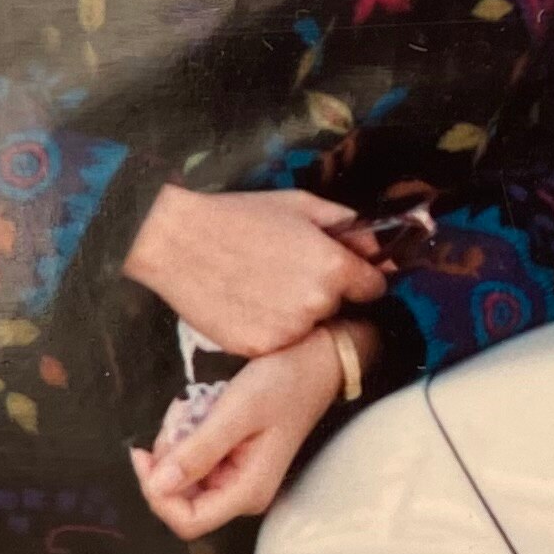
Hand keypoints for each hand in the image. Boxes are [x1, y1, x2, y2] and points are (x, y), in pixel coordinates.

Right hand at [120, 184, 385, 359]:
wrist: (177, 240)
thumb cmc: (239, 217)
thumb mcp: (301, 206)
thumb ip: (346, 225)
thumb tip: (376, 245)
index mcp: (334, 268)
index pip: (373, 287)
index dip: (359, 277)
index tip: (341, 273)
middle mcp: (317, 304)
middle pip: (338, 307)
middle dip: (323, 293)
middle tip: (286, 273)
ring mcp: (287, 331)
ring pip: (307, 327)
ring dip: (295, 314)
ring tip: (261, 287)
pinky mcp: (258, 348)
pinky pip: (277, 342)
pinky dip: (266, 328)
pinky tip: (244, 304)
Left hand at [132, 325, 352, 537]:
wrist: (315, 363)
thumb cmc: (282, 384)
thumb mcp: (236, 412)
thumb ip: (198, 452)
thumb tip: (158, 485)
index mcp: (247, 491)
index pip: (187, 521)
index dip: (157, 495)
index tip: (142, 455)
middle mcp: (242, 493)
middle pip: (179, 498)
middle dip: (167, 459)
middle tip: (179, 417)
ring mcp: (237, 478)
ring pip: (181, 476)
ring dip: (176, 441)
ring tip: (194, 406)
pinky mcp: (232, 462)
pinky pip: (193, 459)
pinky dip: (187, 435)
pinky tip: (201, 409)